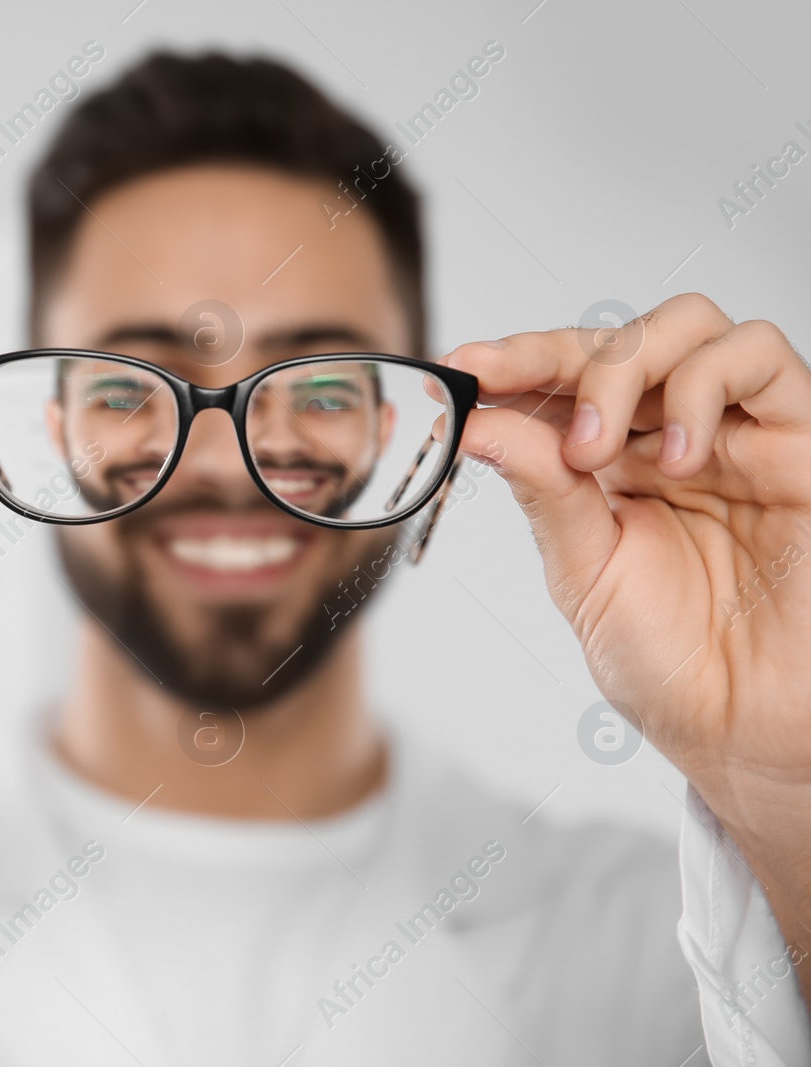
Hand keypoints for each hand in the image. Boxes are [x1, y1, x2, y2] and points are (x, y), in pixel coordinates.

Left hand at [442, 293, 810, 1000]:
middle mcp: (672, 436)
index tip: (459, 364)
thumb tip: (478, 422)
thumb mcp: (583, 571)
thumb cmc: (669, 662)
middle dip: (551, 354)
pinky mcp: (801, 441)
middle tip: (505, 388)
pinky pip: (763, 358)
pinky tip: (677, 456)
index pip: (562, 380)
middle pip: (618, 337)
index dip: (513, 360)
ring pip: (690, 325)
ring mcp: (737, 432)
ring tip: (594, 448)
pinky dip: (704, 385)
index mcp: (612, 463)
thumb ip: (542, 489)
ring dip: (625, 366)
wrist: (745, 729)